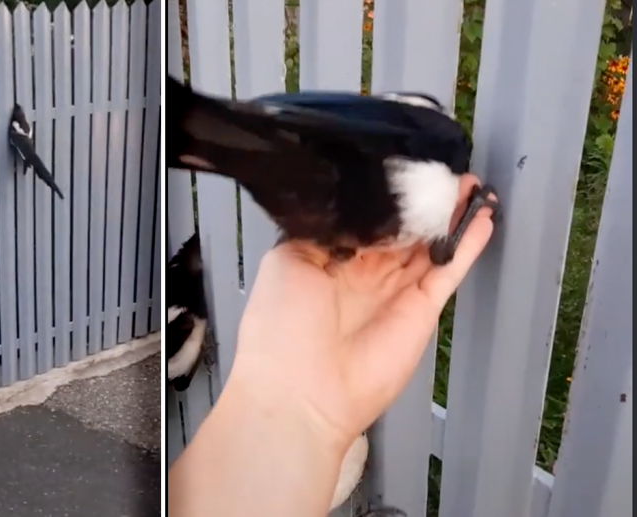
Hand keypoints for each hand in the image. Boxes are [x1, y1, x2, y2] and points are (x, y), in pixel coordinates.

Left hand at [229, 173, 495, 451]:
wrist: (301, 391)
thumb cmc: (279, 329)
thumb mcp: (286, 260)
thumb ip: (322, 230)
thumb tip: (353, 209)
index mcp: (324, 260)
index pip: (362, 218)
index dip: (383, 195)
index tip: (402, 168)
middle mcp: (360, 273)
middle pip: (400, 229)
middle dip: (421, 200)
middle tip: (443, 170)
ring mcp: (393, 291)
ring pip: (428, 245)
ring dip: (449, 215)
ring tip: (469, 183)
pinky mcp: (421, 310)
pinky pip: (448, 270)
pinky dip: (467, 244)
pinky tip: (481, 217)